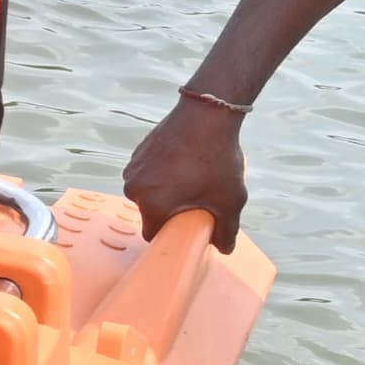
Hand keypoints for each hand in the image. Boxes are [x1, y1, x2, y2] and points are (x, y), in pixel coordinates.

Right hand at [121, 97, 248, 255]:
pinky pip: (146, 172)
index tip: (187, 227)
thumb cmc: (216, 161)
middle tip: (194, 199)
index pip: (153, 234)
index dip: (171, 234)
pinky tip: (182, 162)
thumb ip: (227, 229)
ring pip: (146, 191)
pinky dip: (160, 173)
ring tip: (189, 178)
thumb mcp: (230, 200)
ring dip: (162, 190)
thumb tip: (225, 248)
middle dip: (168, 210)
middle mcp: (135, 189)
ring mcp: (133, 168)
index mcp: (153, 206)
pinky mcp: (137, 152)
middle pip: (149, 211)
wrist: (206, 115)